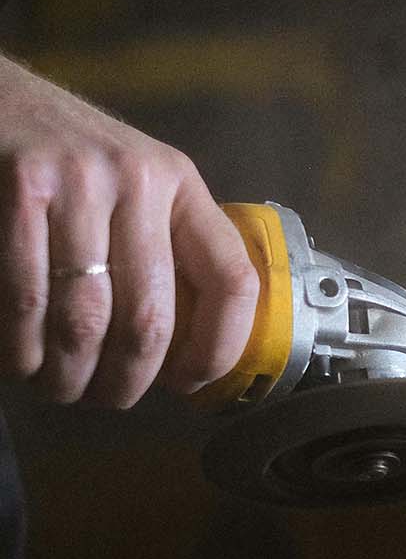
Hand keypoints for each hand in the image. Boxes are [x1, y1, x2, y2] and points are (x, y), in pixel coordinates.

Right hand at [0, 58, 258, 406]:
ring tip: (57, 386)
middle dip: (125, 382)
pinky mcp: (22, 186)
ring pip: (85, 321)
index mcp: (180, 185)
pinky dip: (21, 348)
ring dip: (68, 376)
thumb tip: (179, 357)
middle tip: (102, 398)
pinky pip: (27, 298)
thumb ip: (161, 250)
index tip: (188, 384)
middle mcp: (140, 179)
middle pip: (150, 320)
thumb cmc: (65, 160)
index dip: (218, 349)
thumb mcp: (133, 188)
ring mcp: (79, 181)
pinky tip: (20, 360)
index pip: (232, 280)